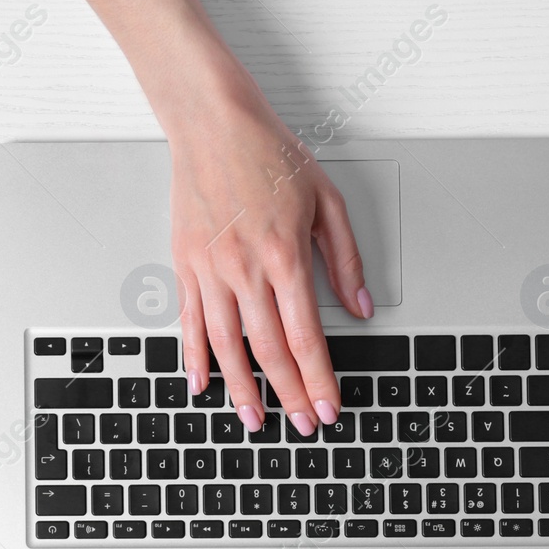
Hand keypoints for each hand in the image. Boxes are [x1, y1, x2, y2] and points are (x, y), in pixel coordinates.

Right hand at [167, 80, 371, 435]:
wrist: (212, 122)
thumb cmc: (269, 154)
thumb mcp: (327, 200)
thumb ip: (346, 259)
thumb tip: (362, 306)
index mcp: (285, 256)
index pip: (306, 337)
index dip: (319, 379)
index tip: (329, 407)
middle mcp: (245, 269)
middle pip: (268, 351)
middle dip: (289, 395)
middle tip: (302, 426)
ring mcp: (210, 270)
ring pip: (226, 346)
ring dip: (242, 389)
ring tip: (255, 419)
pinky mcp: (185, 264)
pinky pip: (190, 322)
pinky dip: (195, 357)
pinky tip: (203, 383)